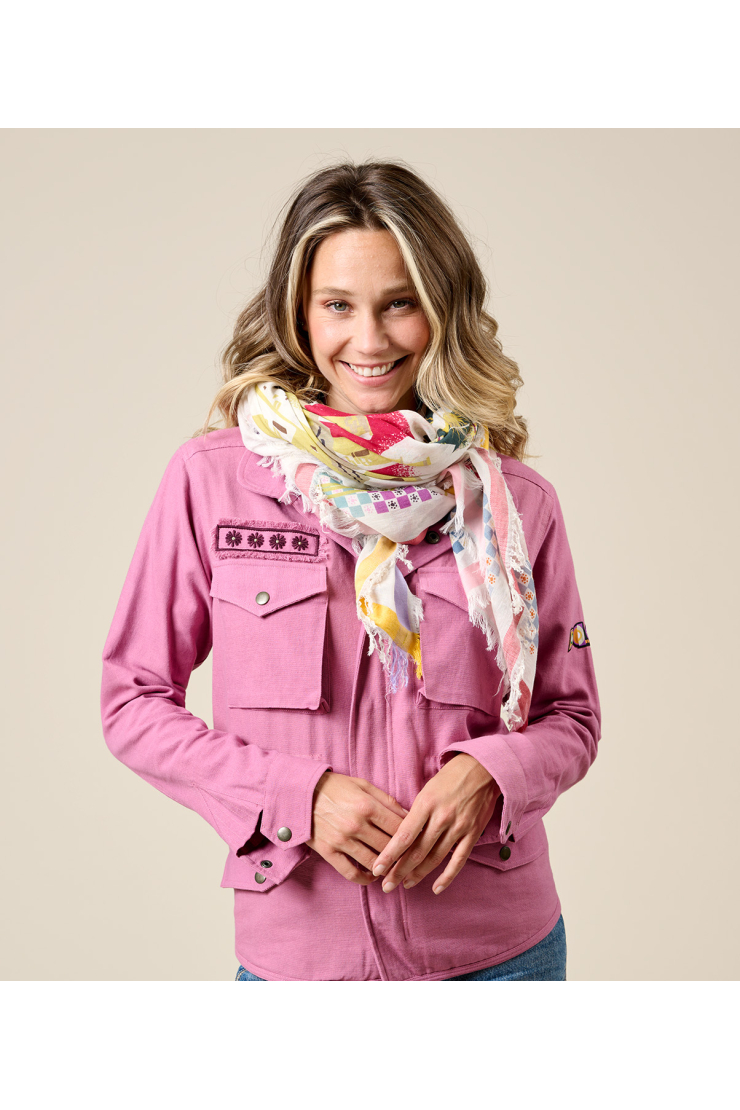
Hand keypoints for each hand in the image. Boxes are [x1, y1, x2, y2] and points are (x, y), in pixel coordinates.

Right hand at [307, 772, 408, 884]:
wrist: (301, 792)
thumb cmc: (336, 787)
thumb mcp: (363, 785)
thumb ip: (387, 801)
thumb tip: (410, 817)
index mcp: (367, 806)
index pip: (399, 828)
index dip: (414, 837)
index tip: (421, 843)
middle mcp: (356, 825)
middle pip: (389, 847)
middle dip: (404, 855)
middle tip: (413, 859)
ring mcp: (341, 840)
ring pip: (374, 862)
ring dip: (387, 869)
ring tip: (395, 868)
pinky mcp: (328, 851)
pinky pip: (351, 873)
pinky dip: (365, 879)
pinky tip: (373, 876)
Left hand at [371, 754, 499, 894]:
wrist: (482, 768)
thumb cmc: (449, 778)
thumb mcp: (426, 790)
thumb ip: (415, 814)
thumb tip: (400, 838)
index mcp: (425, 804)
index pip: (403, 836)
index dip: (389, 856)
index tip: (377, 869)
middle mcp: (441, 817)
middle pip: (417, 851)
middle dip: (399, 871)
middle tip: (387, 885)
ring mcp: (459, 827)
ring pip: (435, 858)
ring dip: (418, 874)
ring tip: (405, 884)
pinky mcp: (472, 833)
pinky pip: (458, 860)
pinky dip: (447, 877)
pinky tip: (436, 888)